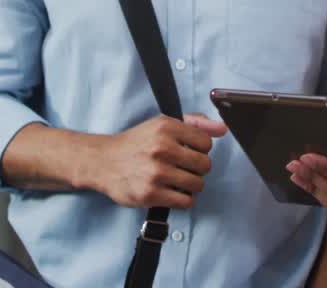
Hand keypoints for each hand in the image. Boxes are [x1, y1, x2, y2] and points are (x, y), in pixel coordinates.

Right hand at [89, 113, 226, 209]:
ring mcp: (156, 173)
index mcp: (166, 127)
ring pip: (197, 184)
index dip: (200, 149)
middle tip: (184, 168)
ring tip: (178, 180)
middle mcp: (161, 148)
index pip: (206, 143)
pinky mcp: (150, 194)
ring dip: (191, 185)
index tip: (189, 151)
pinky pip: (185, 202)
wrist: (103, 162)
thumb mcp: (162, 124)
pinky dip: (183, 200)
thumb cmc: (137, 143)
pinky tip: (173, 192)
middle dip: (197, 168)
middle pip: (205, 165)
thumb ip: (195, 123)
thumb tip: (223, 129)